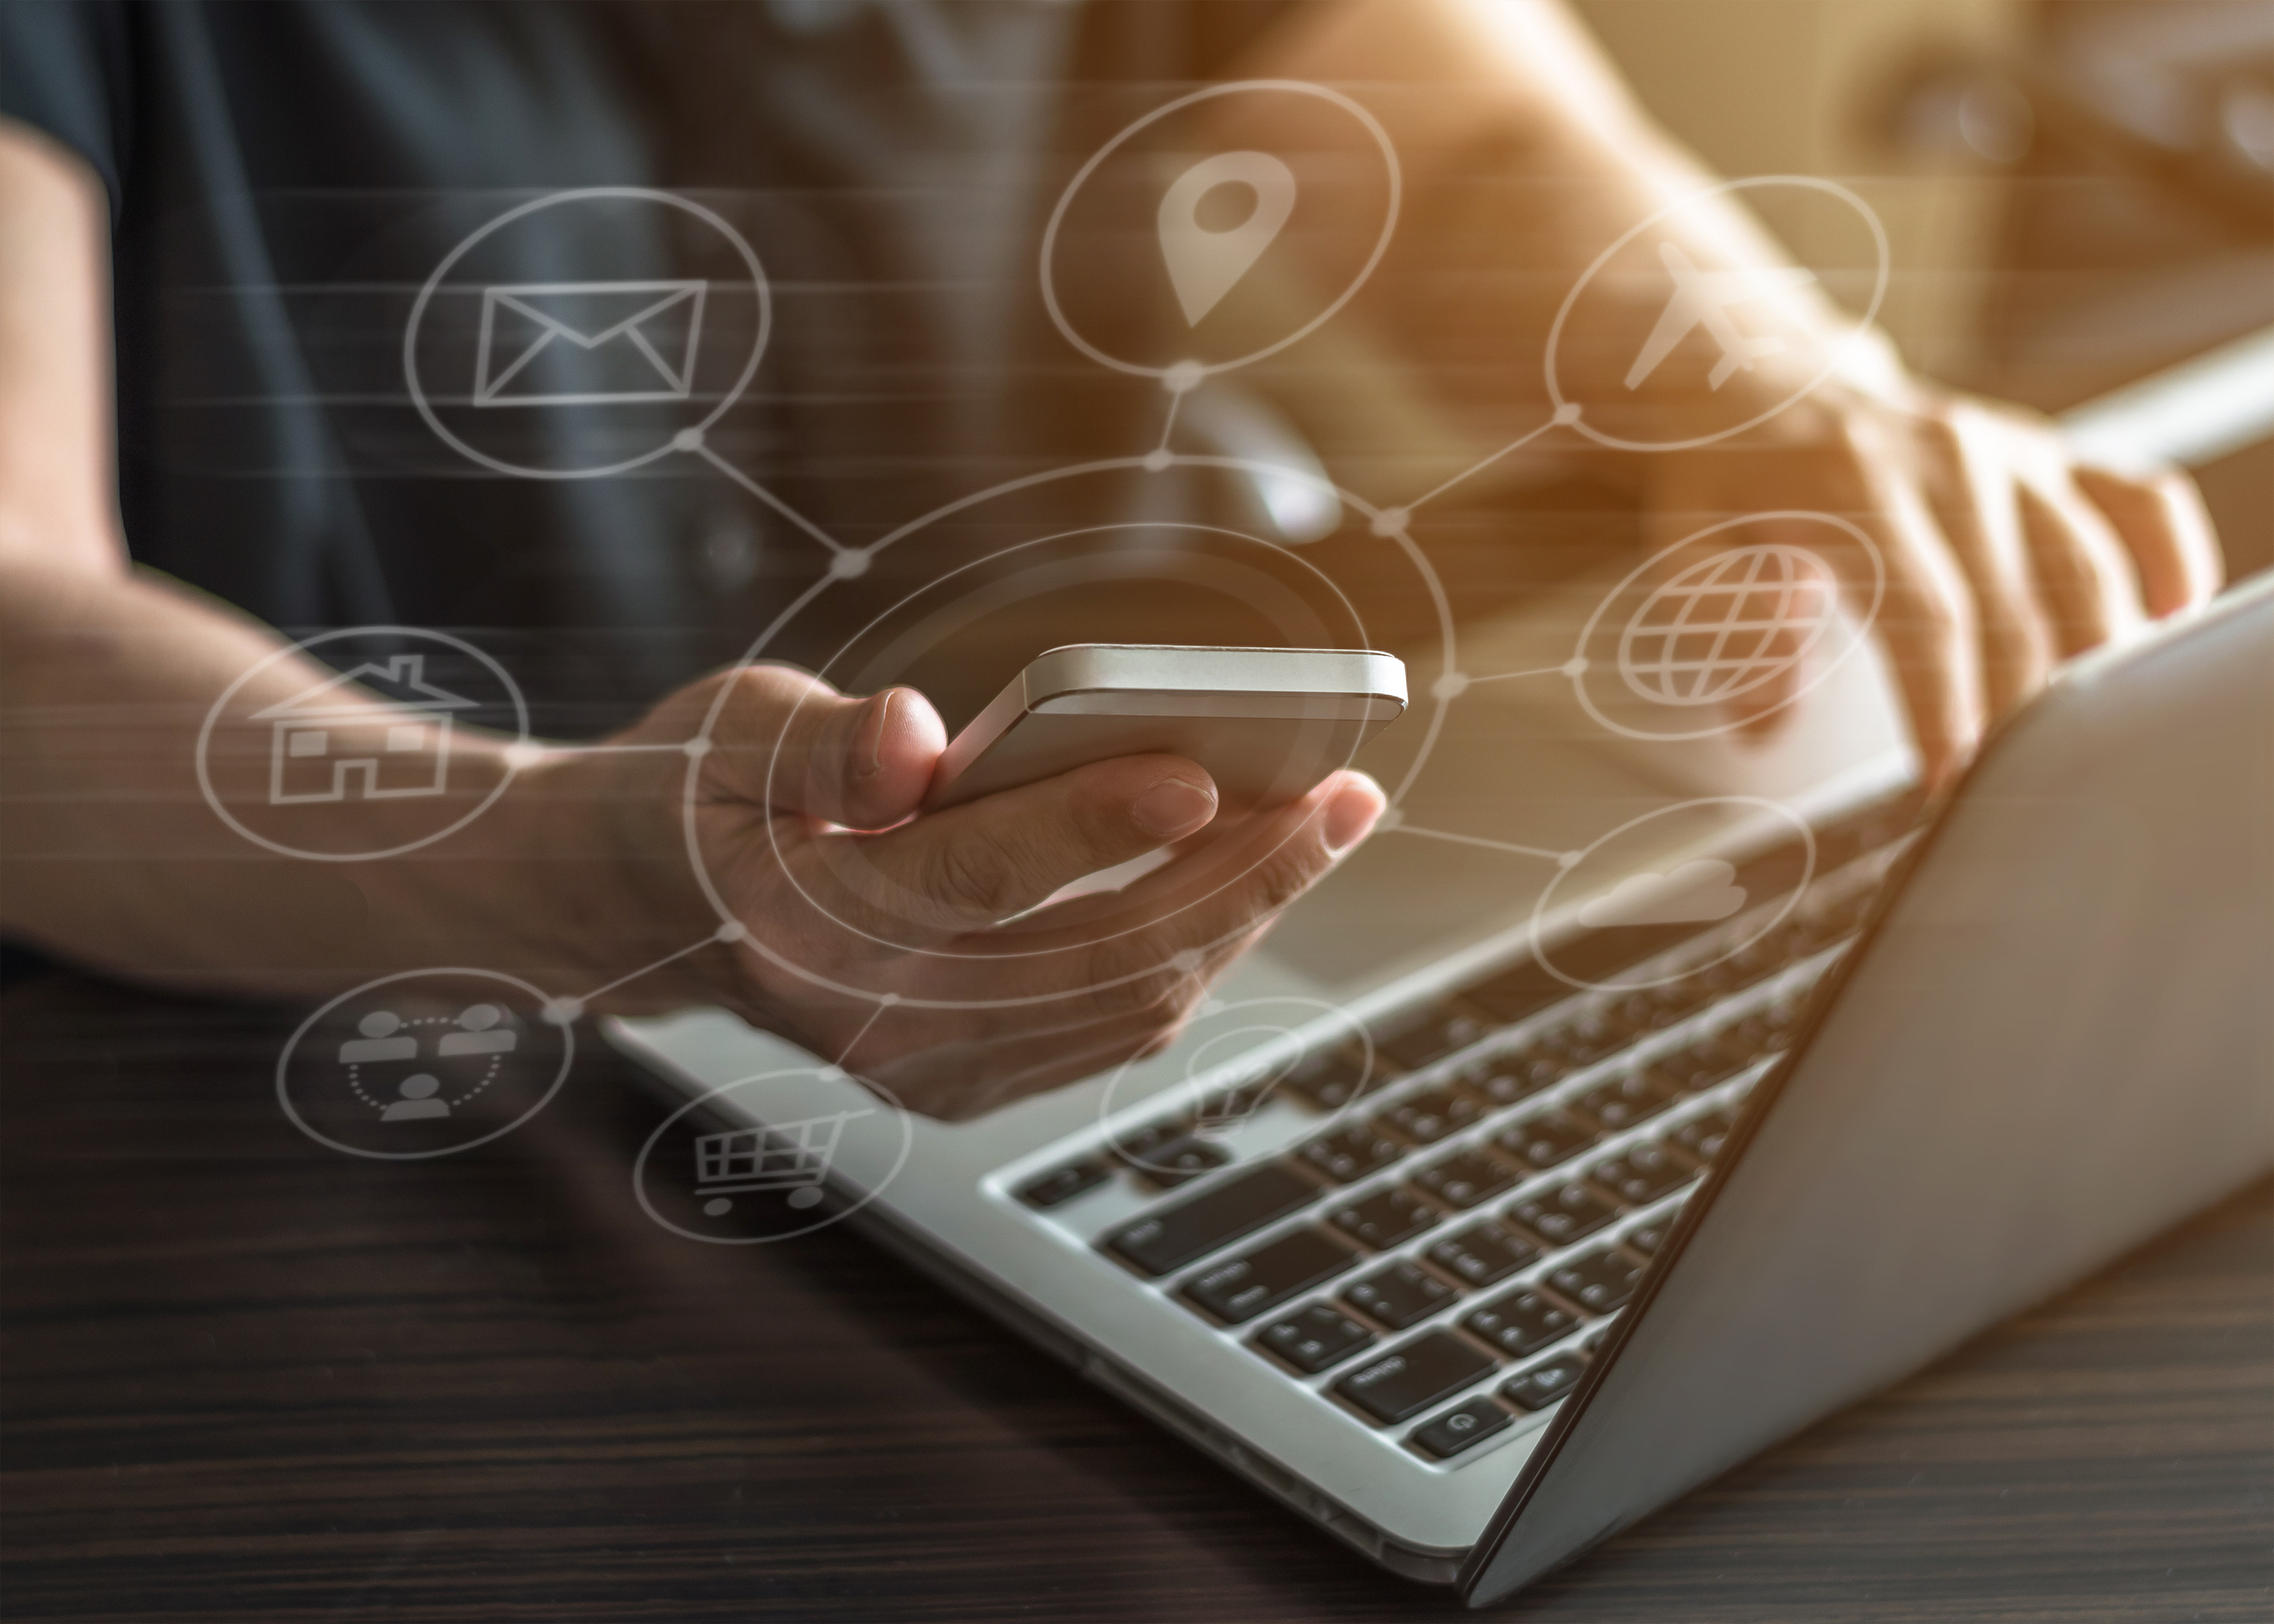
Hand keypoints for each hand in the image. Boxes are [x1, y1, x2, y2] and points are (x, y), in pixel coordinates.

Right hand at [526, 665, 1384, 1118]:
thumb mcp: (729, 730)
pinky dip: (1199, 954)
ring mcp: (924, 1072)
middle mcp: (870, 1024)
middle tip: (1344, 796)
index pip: (974, 875)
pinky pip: (1115, 1030)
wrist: (644, 913)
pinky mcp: (965, 1085)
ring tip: (1328, 825)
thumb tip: (915, 737)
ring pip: (1129, 1006)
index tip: (1210, 772)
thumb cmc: (700, 794)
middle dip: (1238, 877)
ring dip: (1243, 916)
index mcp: (804, 924)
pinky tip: (1251, 880)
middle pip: (1094, 958)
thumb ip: (820, 740)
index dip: (1094, 825)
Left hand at [1637, 376, 2221, 779]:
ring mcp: (2008, 453)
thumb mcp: (1685, 545)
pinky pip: (2136, 498)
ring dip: (2093, 659)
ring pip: (2086, 563)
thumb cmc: (1726, 474)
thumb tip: (1765, 717)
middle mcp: (1947, 459)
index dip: (1946, 707)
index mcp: (1854, 483)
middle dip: (2015, 711)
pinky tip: (2167, 620)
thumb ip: (1727, 630)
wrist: (1763, 376)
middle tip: (2008, 790)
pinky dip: (2167, 557)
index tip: (1949, 782)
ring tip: (2081, 743)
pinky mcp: (2048, 452)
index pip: (1925, 615)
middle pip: (2013, 605)